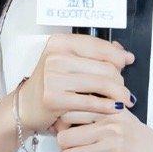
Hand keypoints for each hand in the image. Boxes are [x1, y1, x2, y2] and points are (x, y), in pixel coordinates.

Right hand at [19, 33, 134, 132]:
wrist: (26, 106)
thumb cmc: (51, 83)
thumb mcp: (70, 62)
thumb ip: (97, 55)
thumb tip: (126, 55)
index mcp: (60, 42)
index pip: (100, 46)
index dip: (118, 56)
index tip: (125, 64)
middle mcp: (55, 57)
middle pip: (105, 66)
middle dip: (120, 79)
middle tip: (123, 89)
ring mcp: (53, 77)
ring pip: (101, 83)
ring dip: (119, 94)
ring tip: (124, 100)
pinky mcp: (54, 98)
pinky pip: (91, 102)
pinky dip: (108, 106)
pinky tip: (116, 109)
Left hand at [52, 107, 152, 151]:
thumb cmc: (141, 137)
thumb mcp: (122, 116)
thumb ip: (99, 112)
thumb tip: (67, 117)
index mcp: (108, 113)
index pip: (69, 114)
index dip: (62, 126)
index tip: (65, 134)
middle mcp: (109, 128)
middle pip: (64, 137)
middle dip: (62, 147)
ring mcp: (112, 149)